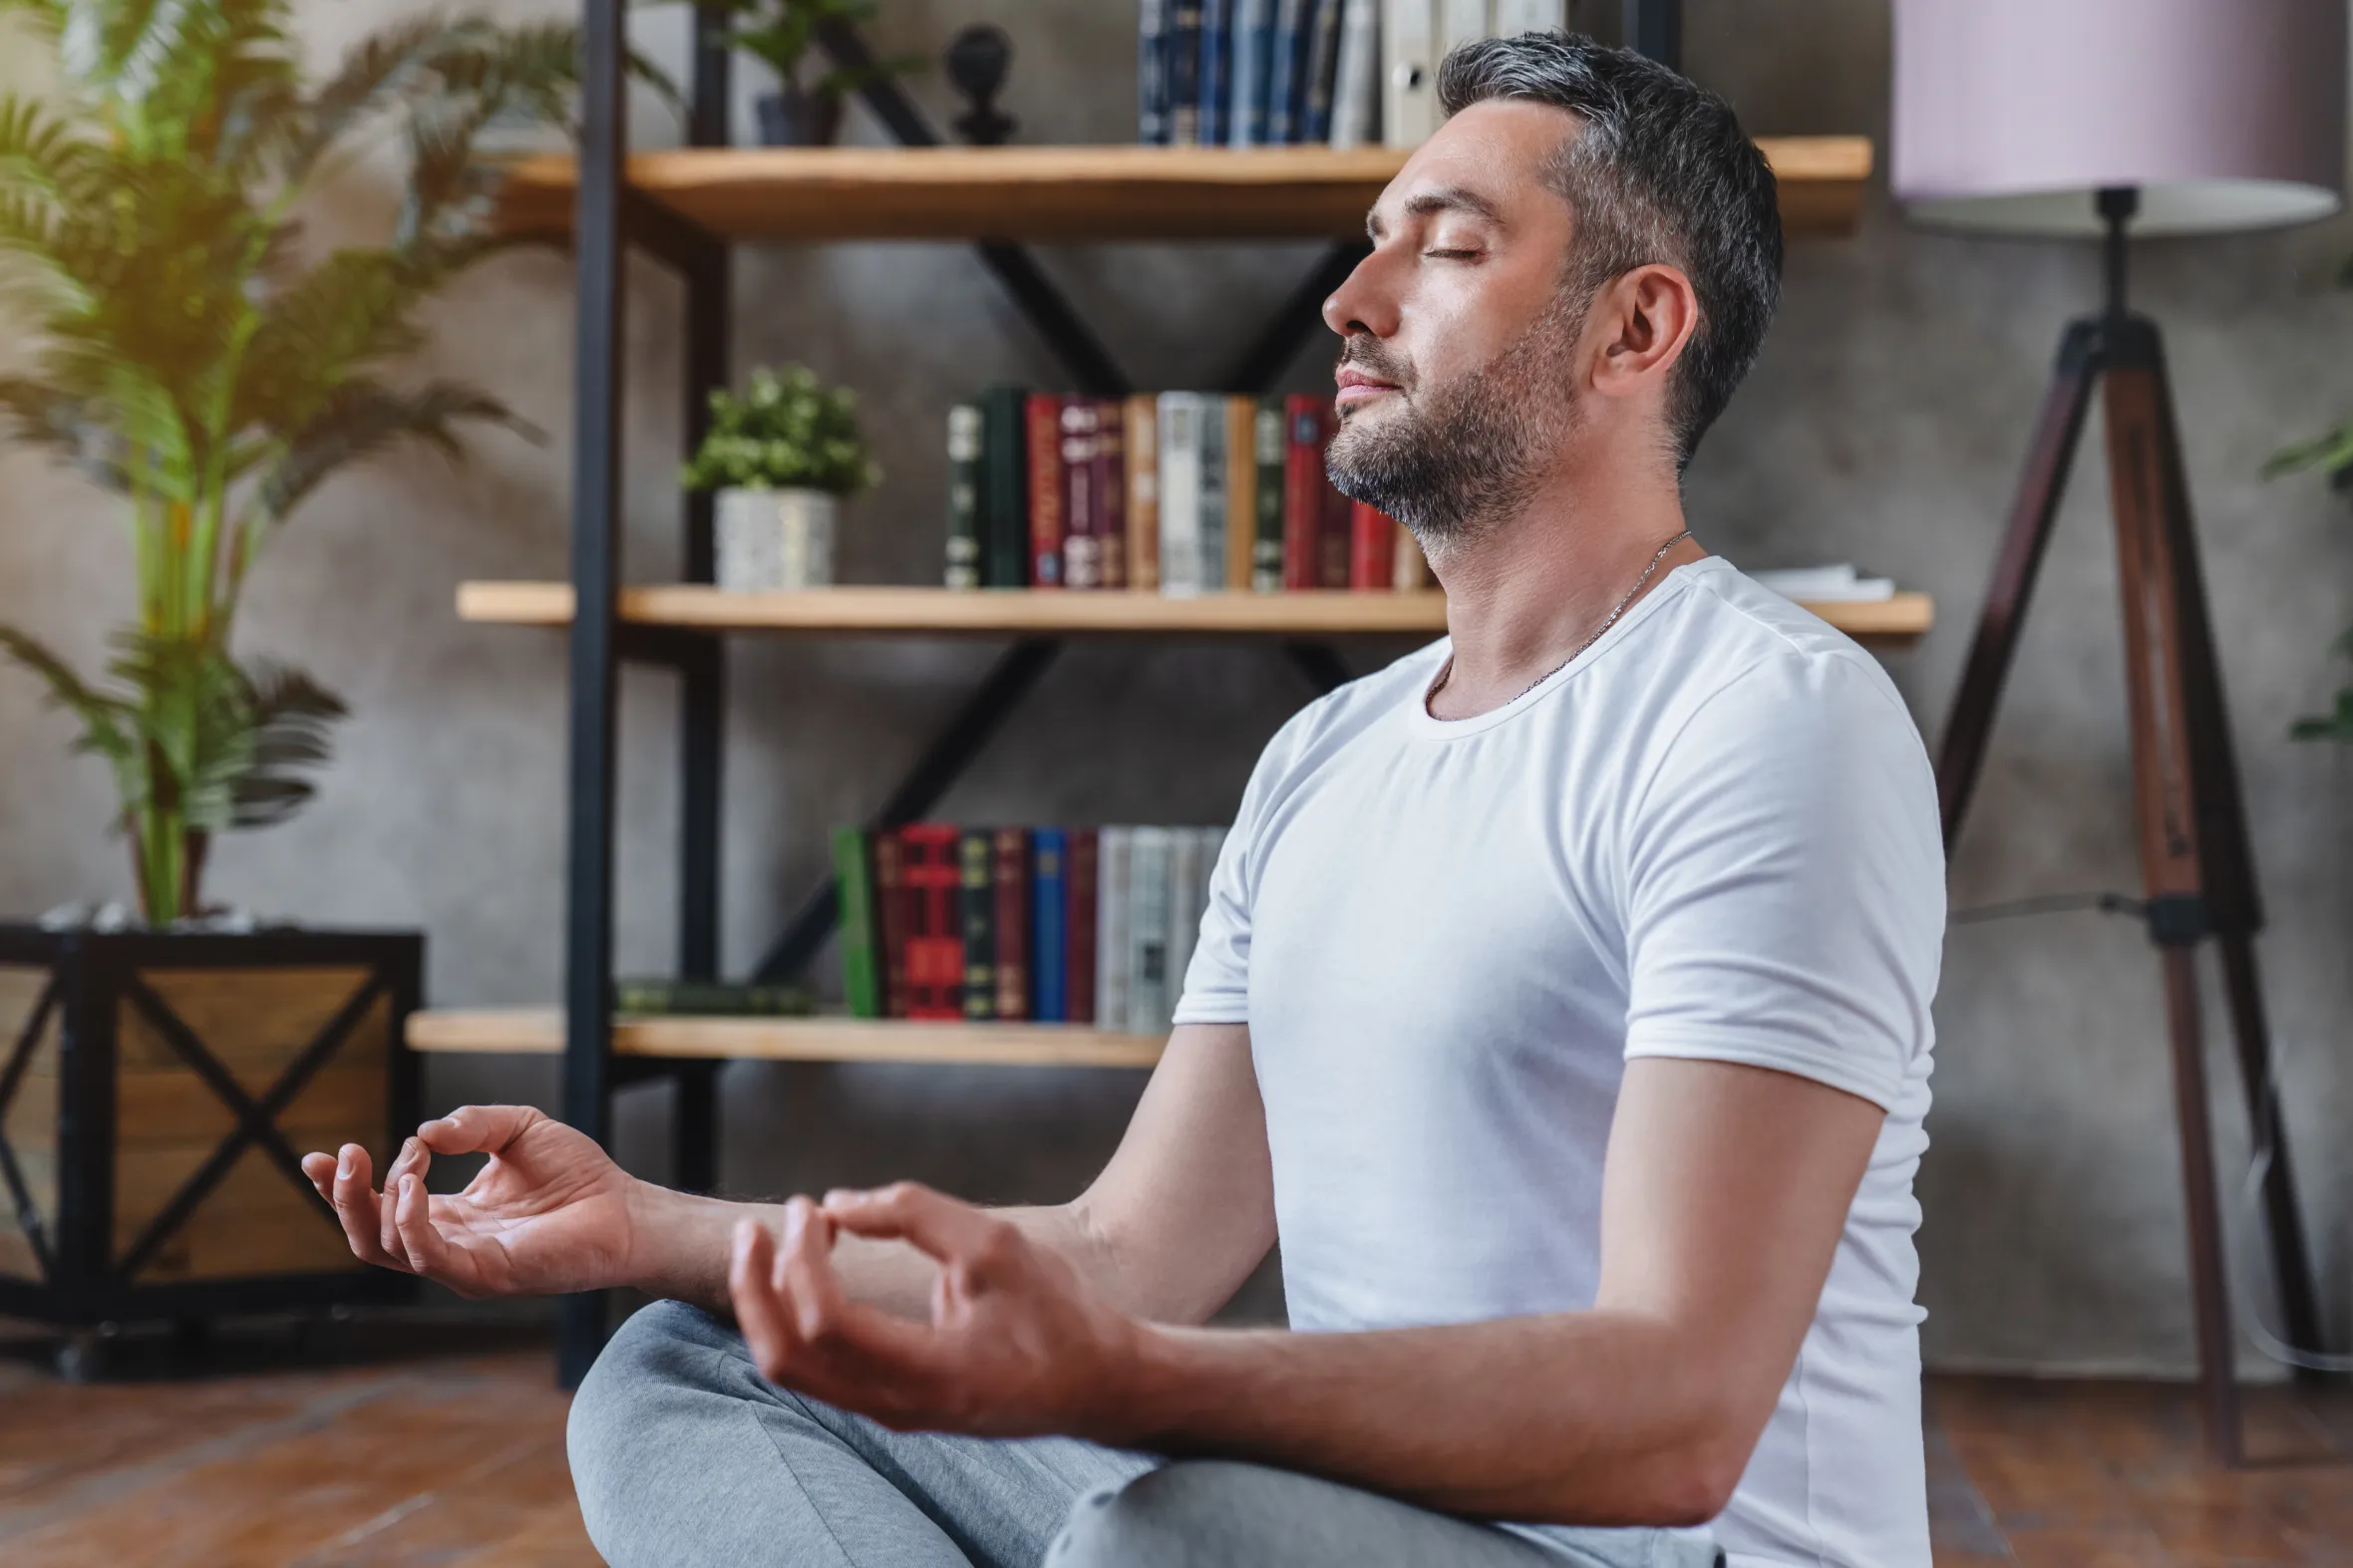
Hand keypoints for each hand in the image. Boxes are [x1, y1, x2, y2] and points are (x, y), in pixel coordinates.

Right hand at [300, 1105, 645, 1297]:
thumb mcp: (517, 1128)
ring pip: (386, 1248)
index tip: (316, 1157)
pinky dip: (410, 1221)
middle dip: (343, 1196)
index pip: (378, 1207)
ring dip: (377, 1200)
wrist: (627, 1209)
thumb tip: (422, 1133)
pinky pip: (428, 1257)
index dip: (340, 1186)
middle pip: (367, 1234)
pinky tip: (413, 1183)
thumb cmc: (578, 1175)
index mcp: (449, 1214)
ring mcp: (461, 1264)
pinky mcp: (484, 1274)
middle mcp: (447, 1243)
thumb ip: (470, 1124)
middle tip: (343, 1153)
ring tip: (403, 1160)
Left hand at [729, 1183, 1147, 1441]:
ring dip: (769, 1302)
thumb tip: (837, 1203)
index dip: (804, 1260)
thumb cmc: (1057, 1311)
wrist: (1095, 1382)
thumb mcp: (998, 1245)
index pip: (828, 1323)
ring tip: (773, 1241)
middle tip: (759, 1225)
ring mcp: (888, 1412)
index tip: (811, 1208)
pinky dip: (797, 1316)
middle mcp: (896, 1406)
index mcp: (929, 1373)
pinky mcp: (889, 1402)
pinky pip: (817, 1367)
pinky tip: (809, 1267)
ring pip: (793, 1369)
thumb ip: (917, 1214)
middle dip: (757, 1286)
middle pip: (787, 1358)